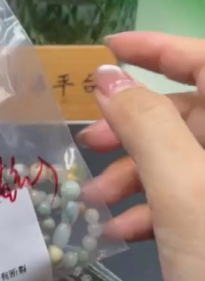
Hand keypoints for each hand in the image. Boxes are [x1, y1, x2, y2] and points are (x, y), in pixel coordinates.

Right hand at [79, 32, 204, 280]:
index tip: (105, 51)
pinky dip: (156, 210)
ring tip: (93, 199)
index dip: (160, 48)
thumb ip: (146, 125)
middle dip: (136, 125)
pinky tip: (120, 233)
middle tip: (86, 138)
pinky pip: (194, 200)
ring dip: (137, 174)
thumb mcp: (184, 192)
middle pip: (194, 112)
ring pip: (188, 159)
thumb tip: (109, 76)